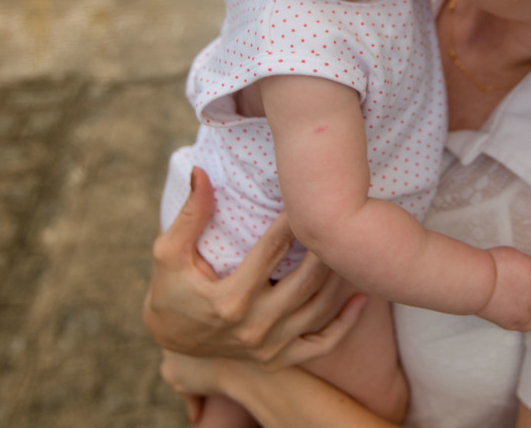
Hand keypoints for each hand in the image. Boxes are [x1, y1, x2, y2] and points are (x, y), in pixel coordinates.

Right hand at [144, 167, 367, 367]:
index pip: (272, 251)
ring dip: (338, 276)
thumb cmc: (169, 291)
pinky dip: (346, 322)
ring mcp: (270, 347)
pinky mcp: (280, 359)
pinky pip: (323, 343)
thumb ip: (190, 214)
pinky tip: (361, 296)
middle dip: (324, 247)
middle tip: (338, 216)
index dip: (292, 221)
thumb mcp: (168, 254)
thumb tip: (202, 171)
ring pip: (319, 308)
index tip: (305, 196)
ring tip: (348, 245)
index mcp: (230, 299)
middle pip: (305, 280)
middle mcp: (255, 327)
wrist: (171, 345)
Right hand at [476, 246, 530, 331]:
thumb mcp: (512, 255)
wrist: (474, 283)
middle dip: (530, 285)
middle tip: (513, 284)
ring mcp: (529, 307)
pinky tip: (517, 312)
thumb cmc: (487, 267)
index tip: (523, 271)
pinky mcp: (519, 321)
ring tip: (513, 299)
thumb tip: (527, 270)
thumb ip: (526, 264)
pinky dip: (527, 319)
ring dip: (529, 302)